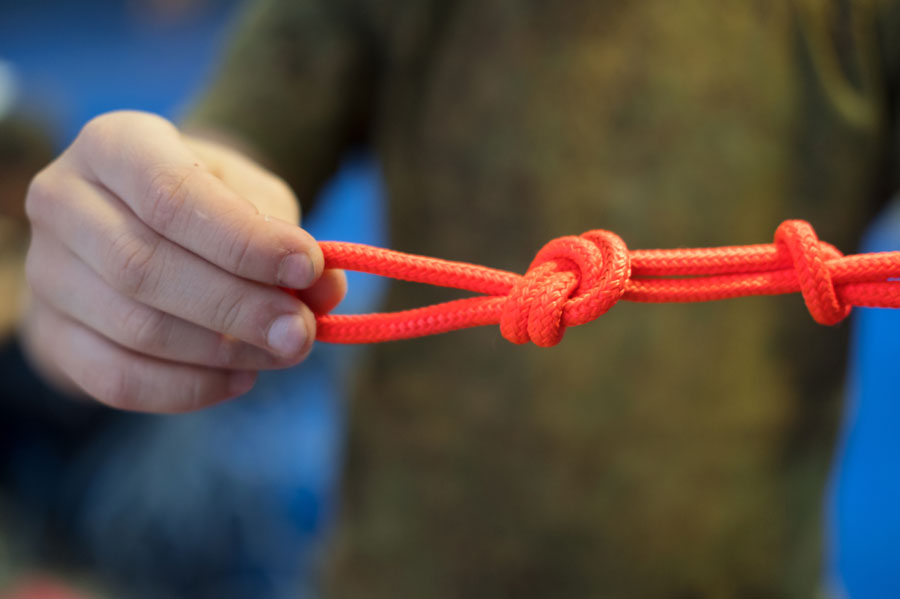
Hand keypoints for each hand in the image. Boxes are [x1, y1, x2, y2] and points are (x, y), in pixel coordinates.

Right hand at [20, 111, 345, 412]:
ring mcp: (46, 271)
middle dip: (237, 306)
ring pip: (133, 328)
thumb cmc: (209, 206)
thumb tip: (326, 289)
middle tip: (300, 332)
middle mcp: (63, 201)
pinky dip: (187, 388)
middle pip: (145, 267)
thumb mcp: (255, 200)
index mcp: (114, 145)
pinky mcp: (51, 334)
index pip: (171, 196)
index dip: (243, 240)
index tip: (307, 268)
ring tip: (282, 351)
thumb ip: (288, 239)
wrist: (140, 226)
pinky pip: (116, 379)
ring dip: (222, 351)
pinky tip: (240, 378)